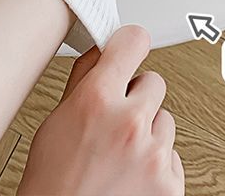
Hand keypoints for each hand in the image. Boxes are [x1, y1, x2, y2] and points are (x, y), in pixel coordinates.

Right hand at [17, 25, 183, 195]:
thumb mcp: (55, 124)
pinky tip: (131, 175)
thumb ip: (83, 83)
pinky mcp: (170, 183)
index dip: (129, 43)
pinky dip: (157, 163)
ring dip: (147, 132)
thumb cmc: (52, 186)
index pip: (132, 42)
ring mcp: (153, 154)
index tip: (130, 45)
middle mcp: (129, 122)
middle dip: (136, 96)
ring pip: (164, 120)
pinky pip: (172, 155)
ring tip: (119, 156)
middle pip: (153, 82)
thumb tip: (100, 53)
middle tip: (116, 119)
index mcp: (96, 100)